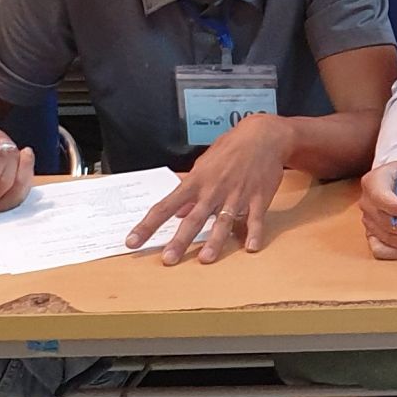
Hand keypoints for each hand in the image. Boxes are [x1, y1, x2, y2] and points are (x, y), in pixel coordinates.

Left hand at [129, 114, 292, 262]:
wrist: (262, 136)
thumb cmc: (231, 149)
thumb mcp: (204, 165)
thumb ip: (191, 189)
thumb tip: (179, 212)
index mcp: (196, 182)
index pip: (165, 207)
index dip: (148, 226)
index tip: (133, 241)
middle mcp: (213, 191)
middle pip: (193, 219)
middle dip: (180, 241)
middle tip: (169, 259)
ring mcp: (236, 195)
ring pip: (223, 222)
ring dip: (215, 242)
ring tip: (205, 259)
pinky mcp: (258, 198)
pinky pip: (255, 219)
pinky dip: (254, 234)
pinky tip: (251, 247)